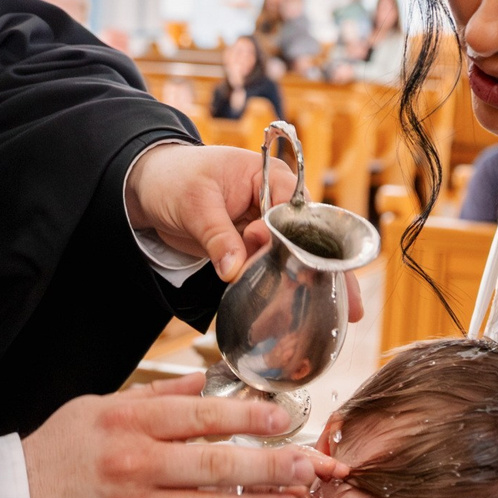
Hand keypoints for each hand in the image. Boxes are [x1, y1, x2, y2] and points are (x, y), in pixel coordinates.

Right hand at [24, 377, 348, 497]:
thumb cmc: (55, 454)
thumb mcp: (96, 409)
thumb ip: (154, 397)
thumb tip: (204, 380)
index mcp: (128, 423)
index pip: (201, 415)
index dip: (248, 417)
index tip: (285, 419)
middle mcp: (133, 464)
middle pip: (215, 464)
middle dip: (271, 467)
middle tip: (308, 467)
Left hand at [125, 144, 366, 319]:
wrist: (148, 187)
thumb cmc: (174, 178)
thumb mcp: (195, 204)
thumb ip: (218, 237)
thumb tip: (235, 271)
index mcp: (270, 178)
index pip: (296, 212)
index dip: (296, 241)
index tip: (294, 267)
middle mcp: (276, 202)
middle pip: (307, 239)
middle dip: (328, 273)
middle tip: (349, 308)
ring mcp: (264, 228)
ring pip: (292, 259)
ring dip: (306, 288)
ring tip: (330, 319)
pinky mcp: (250, 248)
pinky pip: (270, 269)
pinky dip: (279, 290)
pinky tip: (295, 315)